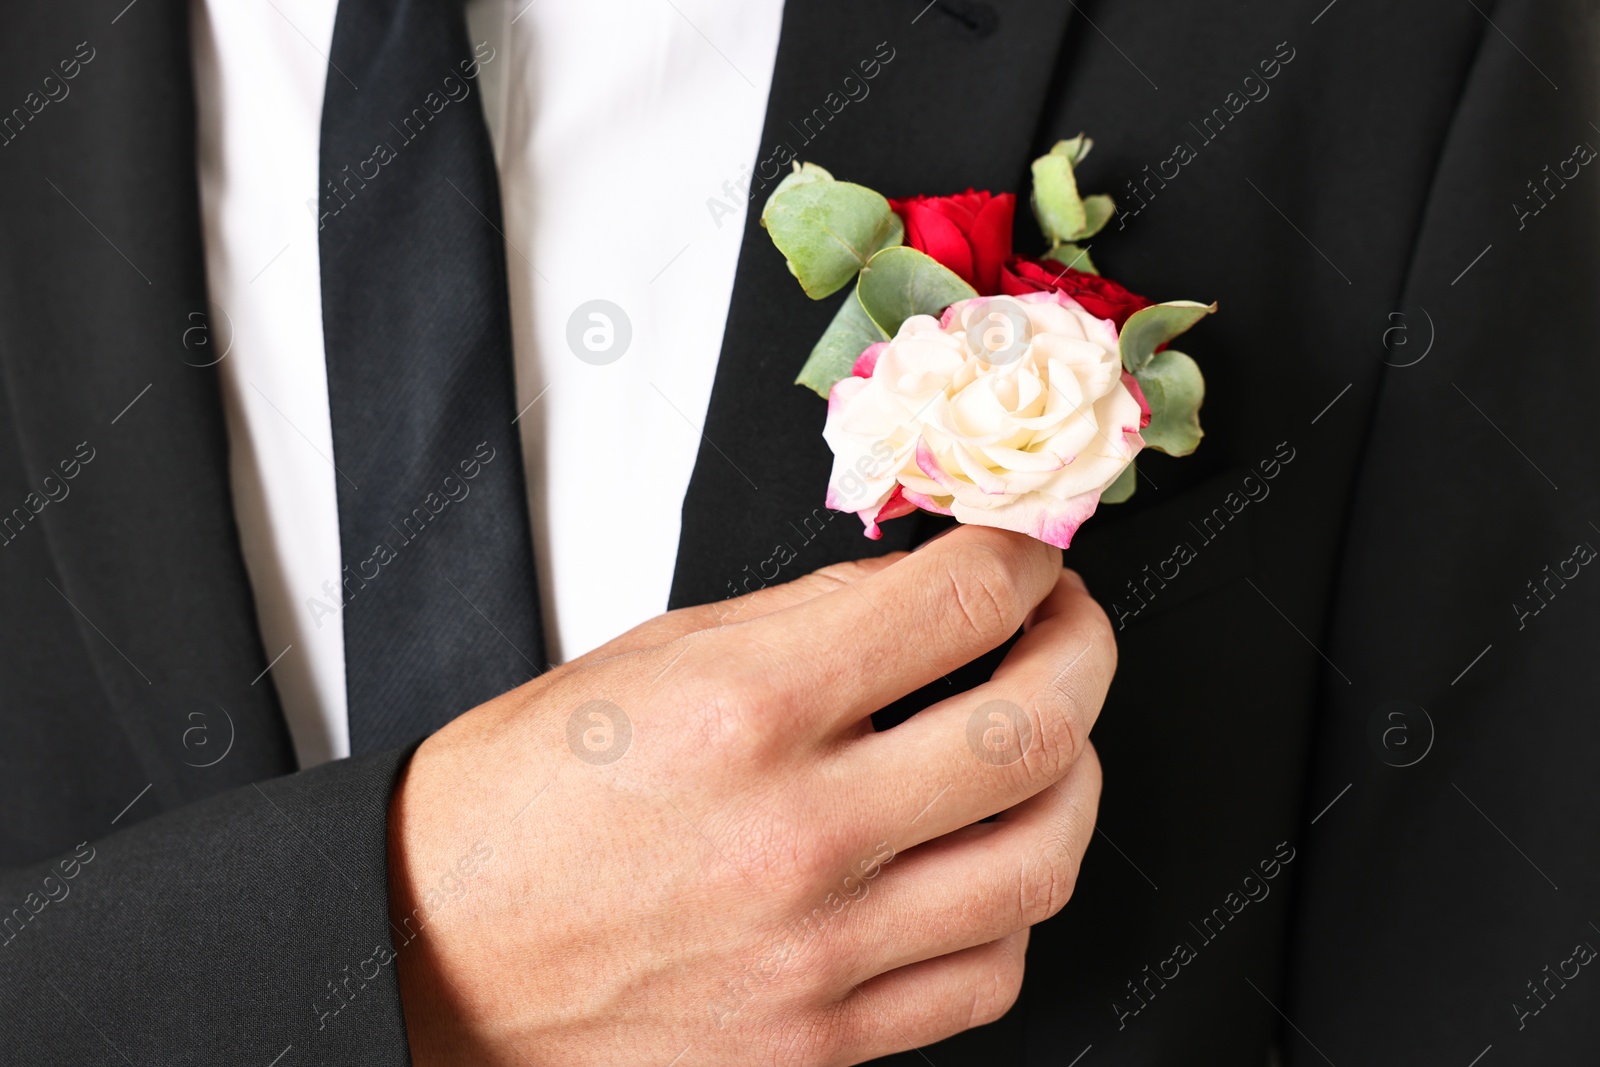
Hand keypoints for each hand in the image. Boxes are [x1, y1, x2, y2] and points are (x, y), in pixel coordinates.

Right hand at [387, 526, 1115, 1065]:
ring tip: (1047, 739)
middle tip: (1068, 627)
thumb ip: (814, 619)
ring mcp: (817, 952)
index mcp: (747, 711)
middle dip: (1083, 651)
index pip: (958, 605)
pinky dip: (1014, 903)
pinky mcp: (819, 1040)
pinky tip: (985, 859)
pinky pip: (987, 973)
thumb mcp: (655, 657)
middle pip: (1034, 729)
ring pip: (1041, 861)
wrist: (438, 945)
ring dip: (1073, 777)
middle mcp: (797, 834)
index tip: (1023, 554)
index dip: (1019, 557)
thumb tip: (929, 588)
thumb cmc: (527, 796)